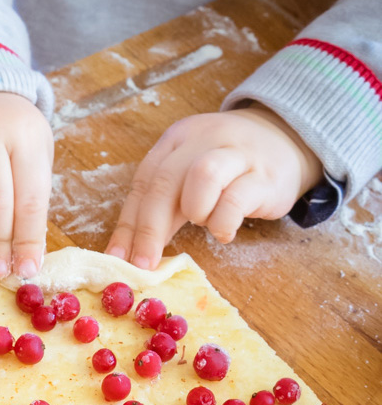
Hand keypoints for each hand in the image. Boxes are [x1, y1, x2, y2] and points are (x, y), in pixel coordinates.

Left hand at [106, 106, 323, 268]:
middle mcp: (203, 140)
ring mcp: (237, 153)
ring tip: (202, 223)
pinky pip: (236, 199)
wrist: (287, 139)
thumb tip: (128, 254)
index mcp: (176, 141)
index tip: (117, 258)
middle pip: (165, 182)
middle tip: (143, 265)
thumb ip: (161, 210)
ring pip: (202, 177)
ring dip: (194, 211)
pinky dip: (223, 223)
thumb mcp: (188, 181)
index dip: (128, 224)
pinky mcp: (264, 175)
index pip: (143, 183)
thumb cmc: (227, 171)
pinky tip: (224, 231)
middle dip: (149, 230)